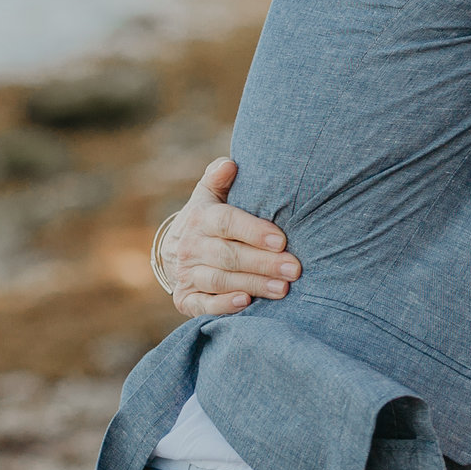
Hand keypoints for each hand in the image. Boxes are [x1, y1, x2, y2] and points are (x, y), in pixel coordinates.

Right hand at [158, 159, 300, 316]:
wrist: (176, 250)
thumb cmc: (209, 218)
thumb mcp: (210, 194)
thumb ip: (219, 178)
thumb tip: (229, 164)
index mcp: (200, 218)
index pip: (227, 222)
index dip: (254, 231)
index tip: (282, 240)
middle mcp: (190, 246)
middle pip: (227, 255)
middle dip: (263, 263)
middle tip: (294, 269)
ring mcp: (187, 274)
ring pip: (219, 280)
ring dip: (252, 284)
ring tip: (283, 289)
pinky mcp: (185, 299)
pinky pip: (202, 305)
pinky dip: (223, 305)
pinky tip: (246, 303)